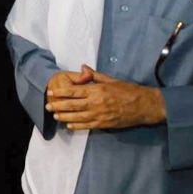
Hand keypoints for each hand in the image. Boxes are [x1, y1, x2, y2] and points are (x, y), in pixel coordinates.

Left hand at [45, 64, 166, 130]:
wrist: (145, 105)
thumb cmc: (128, 90)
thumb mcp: (111, 80)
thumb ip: (95, 75)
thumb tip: (83, 67)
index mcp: (97, 90)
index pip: (74, 91)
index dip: (61, 92)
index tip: (52, 92)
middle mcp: (97, 103)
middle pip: (73, 105)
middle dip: (59, 106)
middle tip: (48, 106)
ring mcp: (100, 115)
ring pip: (78, 117)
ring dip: (65, 117)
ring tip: (55, 116)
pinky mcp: (105, 124)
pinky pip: (88, 125)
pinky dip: (77, 126)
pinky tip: (69, 125)